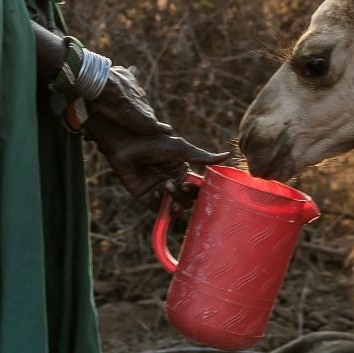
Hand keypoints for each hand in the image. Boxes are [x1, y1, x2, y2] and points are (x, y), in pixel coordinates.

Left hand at [78, 62, 230, 202]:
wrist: (126, 145)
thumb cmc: (153, 142)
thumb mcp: (181, 148)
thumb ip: (203, 157)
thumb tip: (228, 155)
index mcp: (183, 171)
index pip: (197, 189)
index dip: (197, 190)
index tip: (191, 183)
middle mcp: (173, 183)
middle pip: (189, 201)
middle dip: (185, 196)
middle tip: (176, 184)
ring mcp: (160, 192)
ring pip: (176, 208)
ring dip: (175, 201)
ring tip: (166, 187)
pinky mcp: (146, 198)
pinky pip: (160, 210)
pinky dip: (162, 204)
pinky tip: (157, 192)